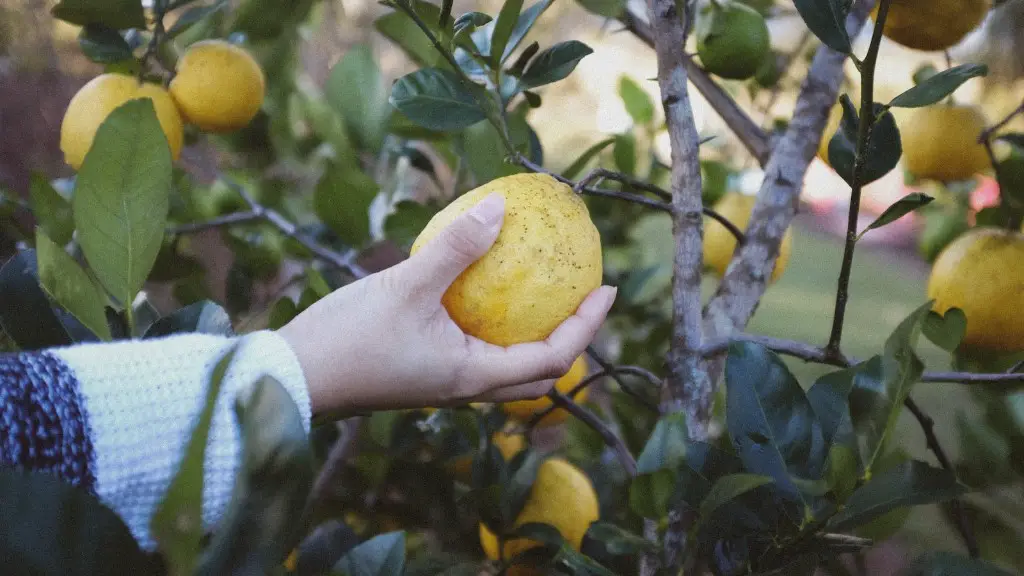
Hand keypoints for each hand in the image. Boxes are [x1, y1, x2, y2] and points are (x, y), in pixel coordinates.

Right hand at [278, 193, 615, 416]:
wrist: (293, 378)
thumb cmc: (350, 339)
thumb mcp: (407, 285)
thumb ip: (456, 247)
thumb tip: (501, 205)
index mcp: (474, 376)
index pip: (553, 358)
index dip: (588, 326)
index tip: (608, 289)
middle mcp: (466, 387)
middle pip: (537, 373)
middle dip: (570, 339)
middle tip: (583, 296)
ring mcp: (444, 383)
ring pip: (507, 368)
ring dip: (534, 337)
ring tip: (542, 293)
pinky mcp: (424, 372)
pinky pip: (476, 352)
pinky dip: (496, 328)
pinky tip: (482, 289)